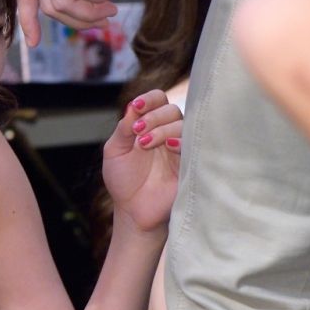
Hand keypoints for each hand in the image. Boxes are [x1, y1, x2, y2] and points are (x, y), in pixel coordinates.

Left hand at [102, 88, 181, 231]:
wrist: (133, 210)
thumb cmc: (124, 181)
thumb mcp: (115, 151)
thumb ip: (123, 128)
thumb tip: (131, 106)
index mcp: (149, 126)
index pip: (158, 100)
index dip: (149, 99)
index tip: (136, 107)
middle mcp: (167, 132)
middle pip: (171, 109)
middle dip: (153, 117)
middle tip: (138, 133)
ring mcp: (180, 147)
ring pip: (183, 123)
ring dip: (162, 129)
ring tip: (145, 145)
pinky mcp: (190, 162)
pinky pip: (194, 143)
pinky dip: (181, 140)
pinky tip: (168, 147)